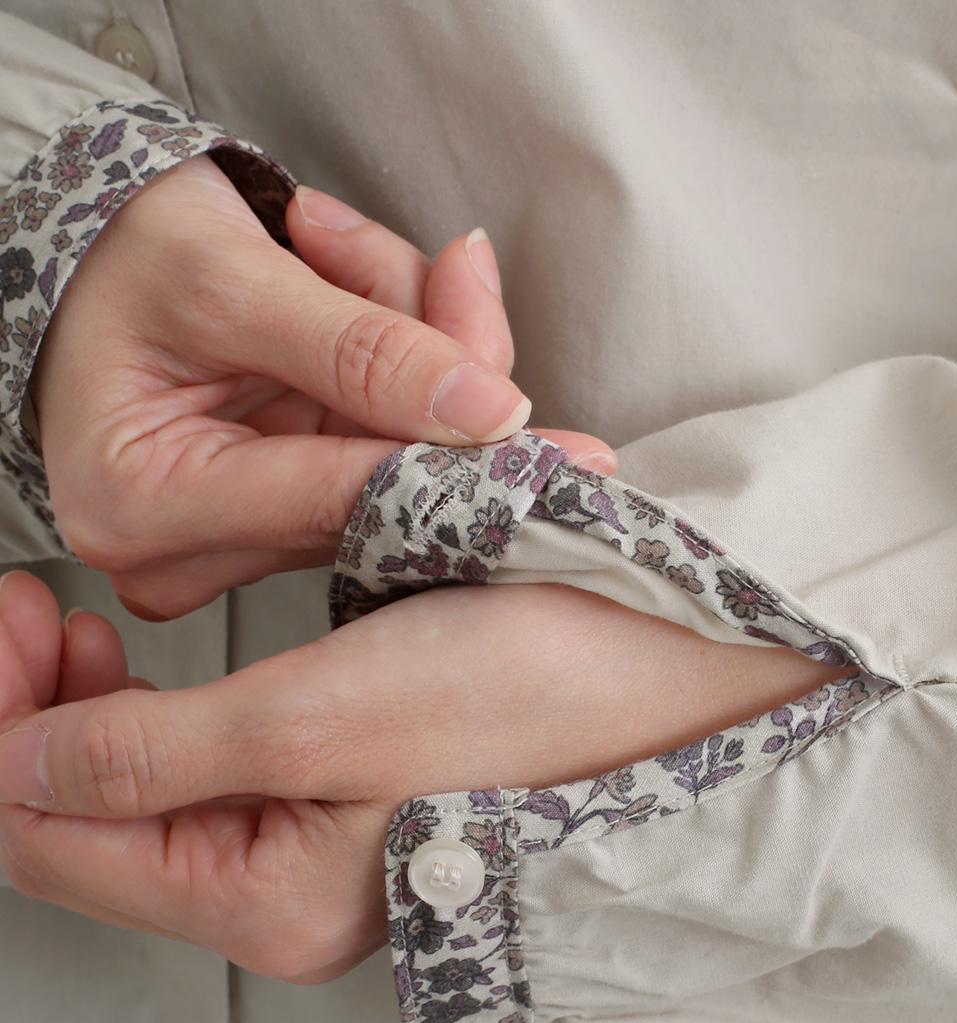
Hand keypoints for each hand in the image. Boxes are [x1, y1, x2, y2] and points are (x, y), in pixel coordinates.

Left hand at [0, 569, 851, 981]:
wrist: (676, 677)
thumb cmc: (527, 692)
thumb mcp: (320, 717)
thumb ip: (152, 754)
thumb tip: (16, 770)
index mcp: (268, 901)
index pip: (51, 842)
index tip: (3, 612)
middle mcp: (284, 898)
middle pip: (89, 826)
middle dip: (35, 717)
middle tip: (27, 608)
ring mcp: (318, 856)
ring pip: (144, 797)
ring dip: (95, 709)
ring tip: (82, 625)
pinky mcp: (345, 806)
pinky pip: (207, 775)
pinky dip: (162, 711)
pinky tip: (154, 659)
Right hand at [27, 157, 613, 618]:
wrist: (94, 260)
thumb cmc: (121, 258)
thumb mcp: (227, 275)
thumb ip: (359, 346)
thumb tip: (488, 408)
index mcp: (145, 503)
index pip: (338, 497)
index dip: (459, 470)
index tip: (570, 457)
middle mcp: (192, 550)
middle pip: (383, 490)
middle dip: (439, 370)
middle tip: (453, 269)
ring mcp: (247, 542)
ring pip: (401, 467)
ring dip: (418, 350)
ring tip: (336, 247)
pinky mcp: (290, 519)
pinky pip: (391, 452)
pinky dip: (404, 368)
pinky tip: (363, 288)